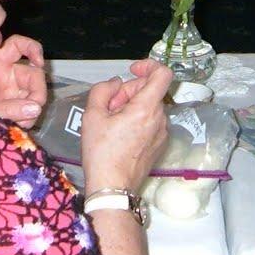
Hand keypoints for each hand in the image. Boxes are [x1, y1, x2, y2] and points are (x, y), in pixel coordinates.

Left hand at [0, 34, 46, 124]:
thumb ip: (6, 108)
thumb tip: (36, 108)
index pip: (18, 46)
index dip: (32, 48)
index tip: (39, 62)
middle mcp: (8, 74)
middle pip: (34, 74)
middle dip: (37, 92)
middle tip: (35, 109)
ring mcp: (13, 90)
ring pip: (34, 94)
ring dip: (32, 110)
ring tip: (22, 124)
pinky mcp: (15, 106)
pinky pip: (29, 110)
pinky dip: (28, 119)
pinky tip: (20, 125)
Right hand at [80, 59, 171, 192]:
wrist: (112, 188)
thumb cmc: (102, 154)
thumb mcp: (92, 115)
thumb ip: (103, 90)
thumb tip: (115, 83)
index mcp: (146, 109)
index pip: (163, 74)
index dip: (148, 65)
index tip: (132, 70)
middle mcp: (159, 119)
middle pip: (149, 90)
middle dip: (128, 91)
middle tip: (109, 106)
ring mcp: (162, 133)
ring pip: (149, 106)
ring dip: (131, 106)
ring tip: (111, 123)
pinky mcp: (159, 144)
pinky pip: (150, 121)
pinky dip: (137, 120)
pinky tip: (120, 134)